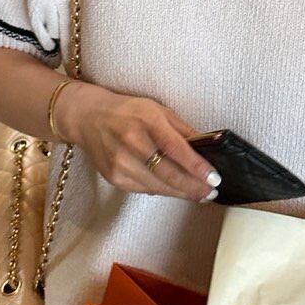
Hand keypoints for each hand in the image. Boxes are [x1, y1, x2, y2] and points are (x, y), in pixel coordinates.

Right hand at [57, 82, 220, 203]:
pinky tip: (174, 189)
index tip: (215, 178)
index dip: (197, 167)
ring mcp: (121, 163)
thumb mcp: (158, 110)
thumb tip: (208, 147)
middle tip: (212, 192)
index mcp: (147, 121)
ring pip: (159, 187)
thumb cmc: (128, 112)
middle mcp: (132, 143)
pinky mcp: (115, 178)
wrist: (89, 118)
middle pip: (169, 174)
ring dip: (182, 193)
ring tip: (200, 194)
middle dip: (194, 187)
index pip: (176, 148)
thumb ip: (183, 130)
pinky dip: (163, 190)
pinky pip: (146, 189)